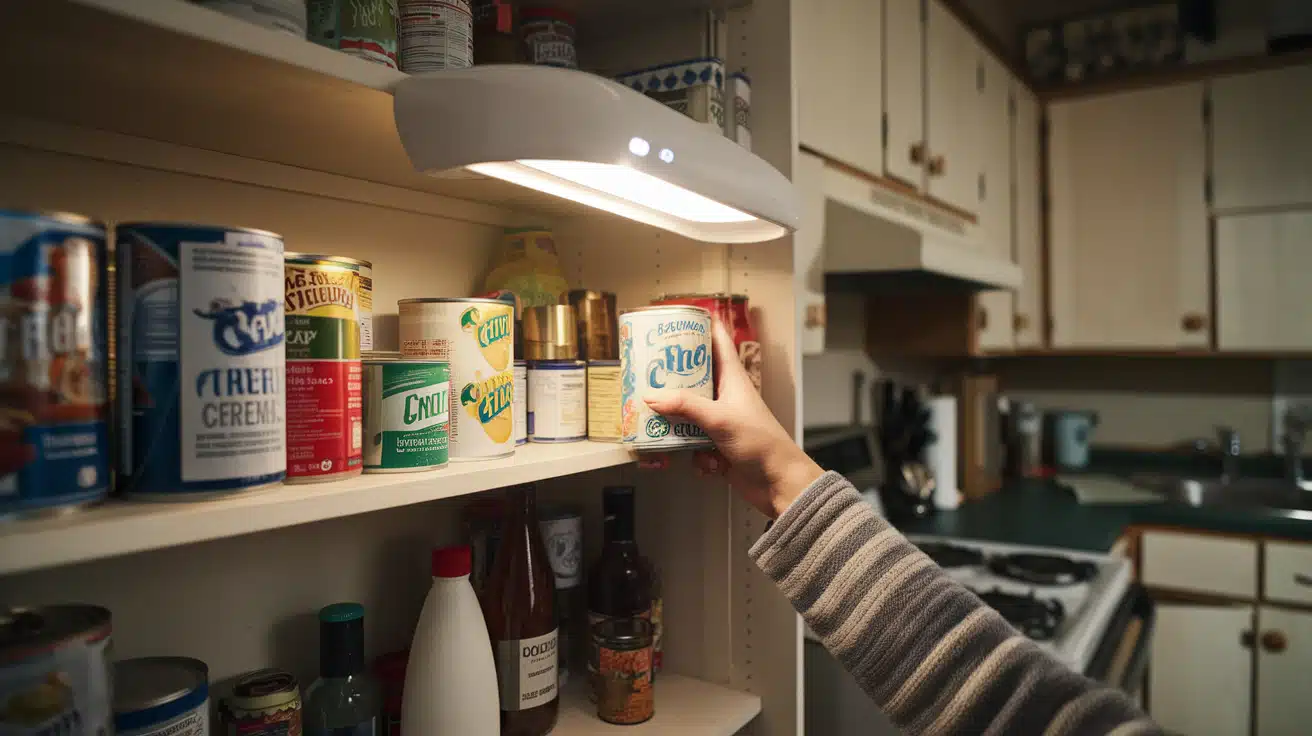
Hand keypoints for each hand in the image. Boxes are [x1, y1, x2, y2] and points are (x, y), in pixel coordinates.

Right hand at [644, 320, 822, 517]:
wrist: (778, 482)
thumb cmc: (760, 442)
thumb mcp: (719, 418)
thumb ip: (684, 406)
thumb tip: (651, 397)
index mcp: (732, 377)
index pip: (717, 340)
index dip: (699, 325)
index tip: (675, 318)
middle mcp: (724, 395)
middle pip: (692, 377)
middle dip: (670, 380)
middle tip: (647, 378)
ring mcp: (719, 421)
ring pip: (686, 414)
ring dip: (676, 426)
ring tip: (661, 429)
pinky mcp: (715, 445)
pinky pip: (691, 443)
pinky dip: (694, 455)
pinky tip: (704, 464)